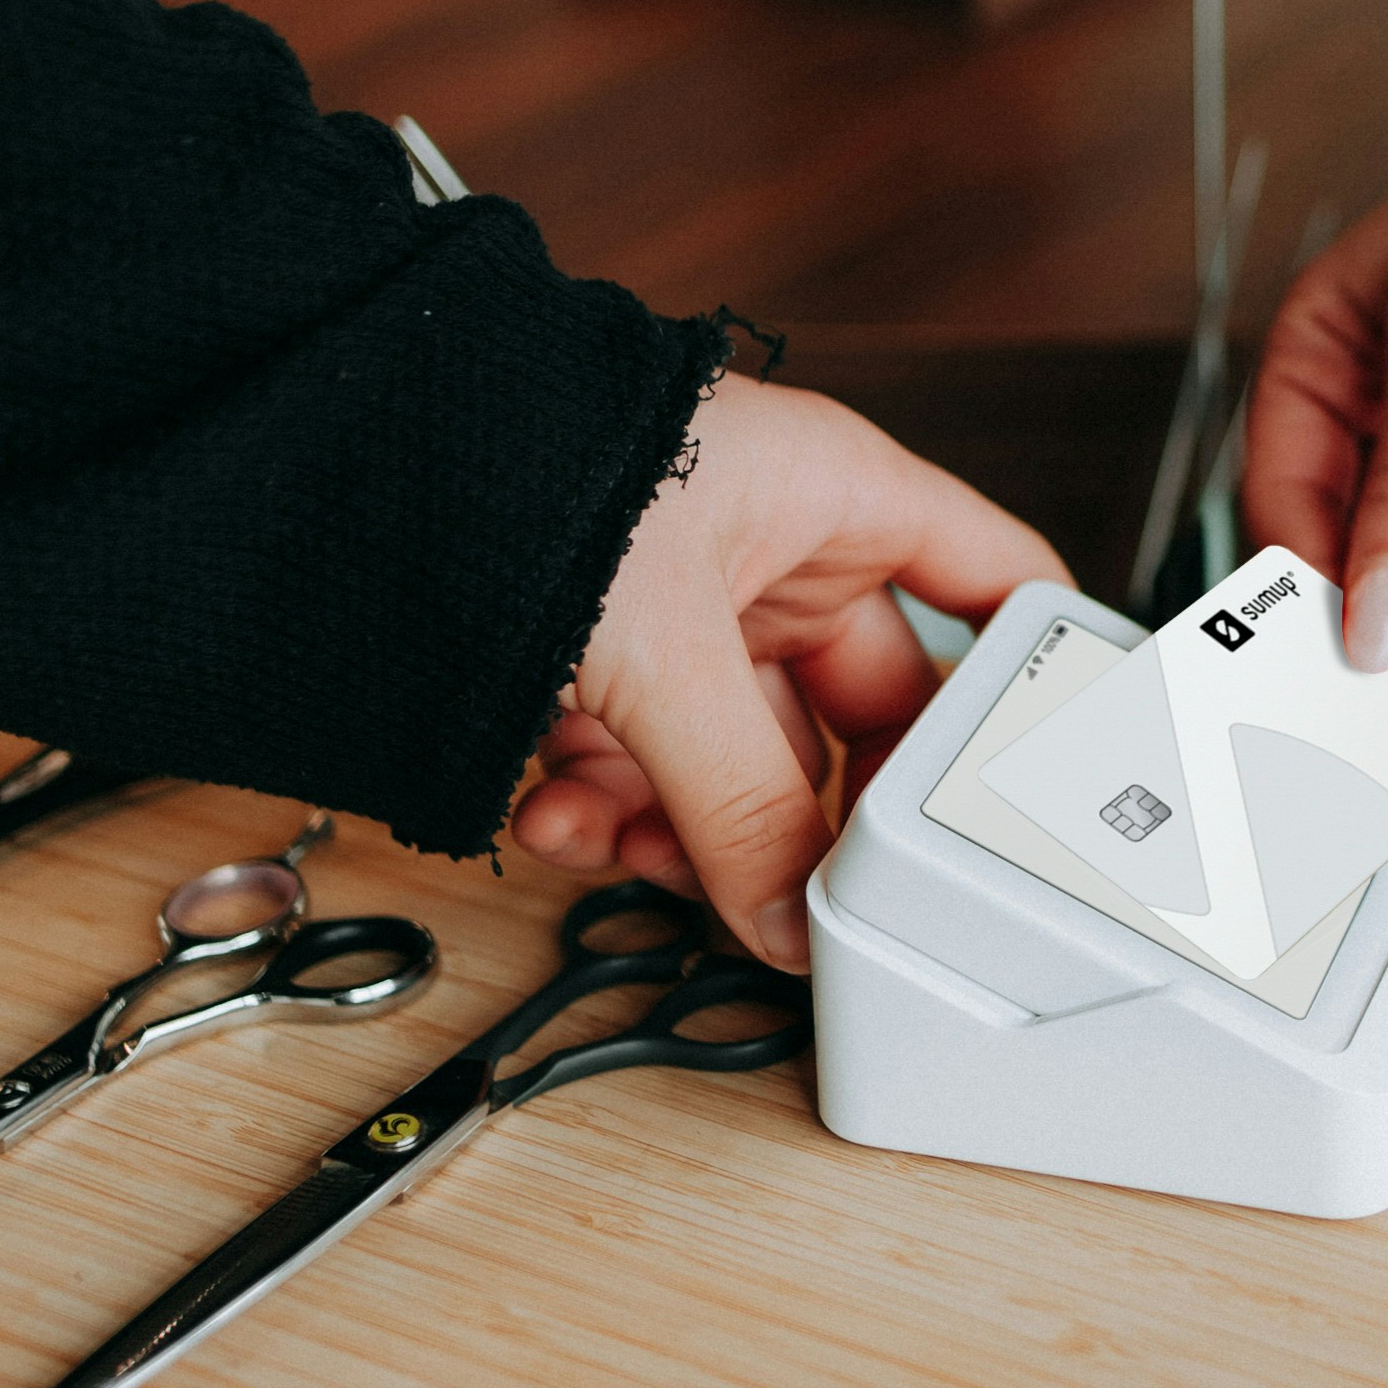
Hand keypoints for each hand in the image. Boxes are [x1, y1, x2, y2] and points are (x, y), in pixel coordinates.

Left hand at [510, 378, 1060, 966]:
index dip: (1029, 684)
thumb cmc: (524, 464)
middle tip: (802, 890)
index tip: (1033, 794)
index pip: (996, 586)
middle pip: (858, 722)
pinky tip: (559, 813)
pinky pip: (642, 767)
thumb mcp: (661, 656)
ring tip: (630, 843)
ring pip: (736, 767)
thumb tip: (792, 924)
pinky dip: (601, 810)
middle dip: (809, 814)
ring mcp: (690, 610)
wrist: (354, 463)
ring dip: (681, 830)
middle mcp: (777, 553)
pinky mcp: (601, 662)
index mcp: (839, 498)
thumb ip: (742, 806)